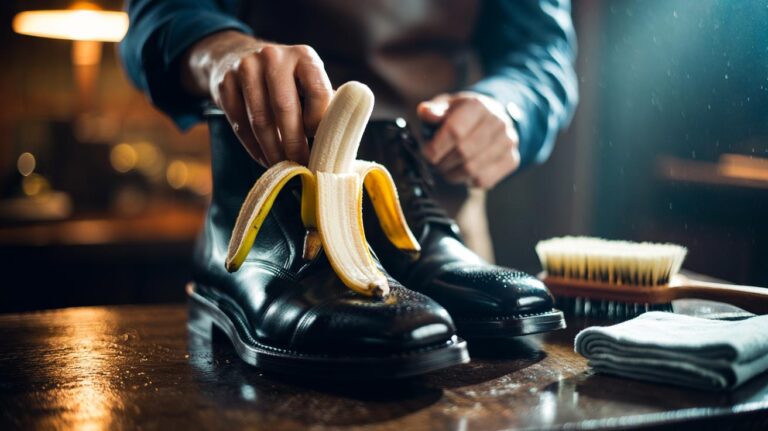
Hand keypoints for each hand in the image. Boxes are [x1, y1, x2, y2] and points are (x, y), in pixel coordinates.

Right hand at [182, 31, 332, 165]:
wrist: (237, 56)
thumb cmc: (285, 78)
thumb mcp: (308, 79)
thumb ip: (325, 103)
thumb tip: (338, 136)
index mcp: (303, 56)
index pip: (318, 92)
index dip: (319, 122)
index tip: (319, 142)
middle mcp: (274, 57)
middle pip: (285, 108)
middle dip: (294, 143)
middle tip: (301, 166)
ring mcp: (246, 68)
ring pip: (260, 120)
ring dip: (272, 150)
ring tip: (282, 167)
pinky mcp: (225, 84)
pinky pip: (239, 124)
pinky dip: (253, 147)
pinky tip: (264, 158)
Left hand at [417, 92, 520, 188]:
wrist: (492, 118)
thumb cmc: (462, 114)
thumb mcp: (446, 106)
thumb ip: (434, 110)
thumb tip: (425, 112)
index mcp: (478, 105)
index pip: (455, 131)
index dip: (436, 147)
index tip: (427, 154)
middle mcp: (497, 122)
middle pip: (463, 152)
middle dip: (443, 163)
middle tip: (436, 163)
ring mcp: (508, 142)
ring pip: (472, 169)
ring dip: (453, 174)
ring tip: (447, 168)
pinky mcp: (512, 160)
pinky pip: (484, 180)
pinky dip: (468, 181)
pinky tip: (463, 172)